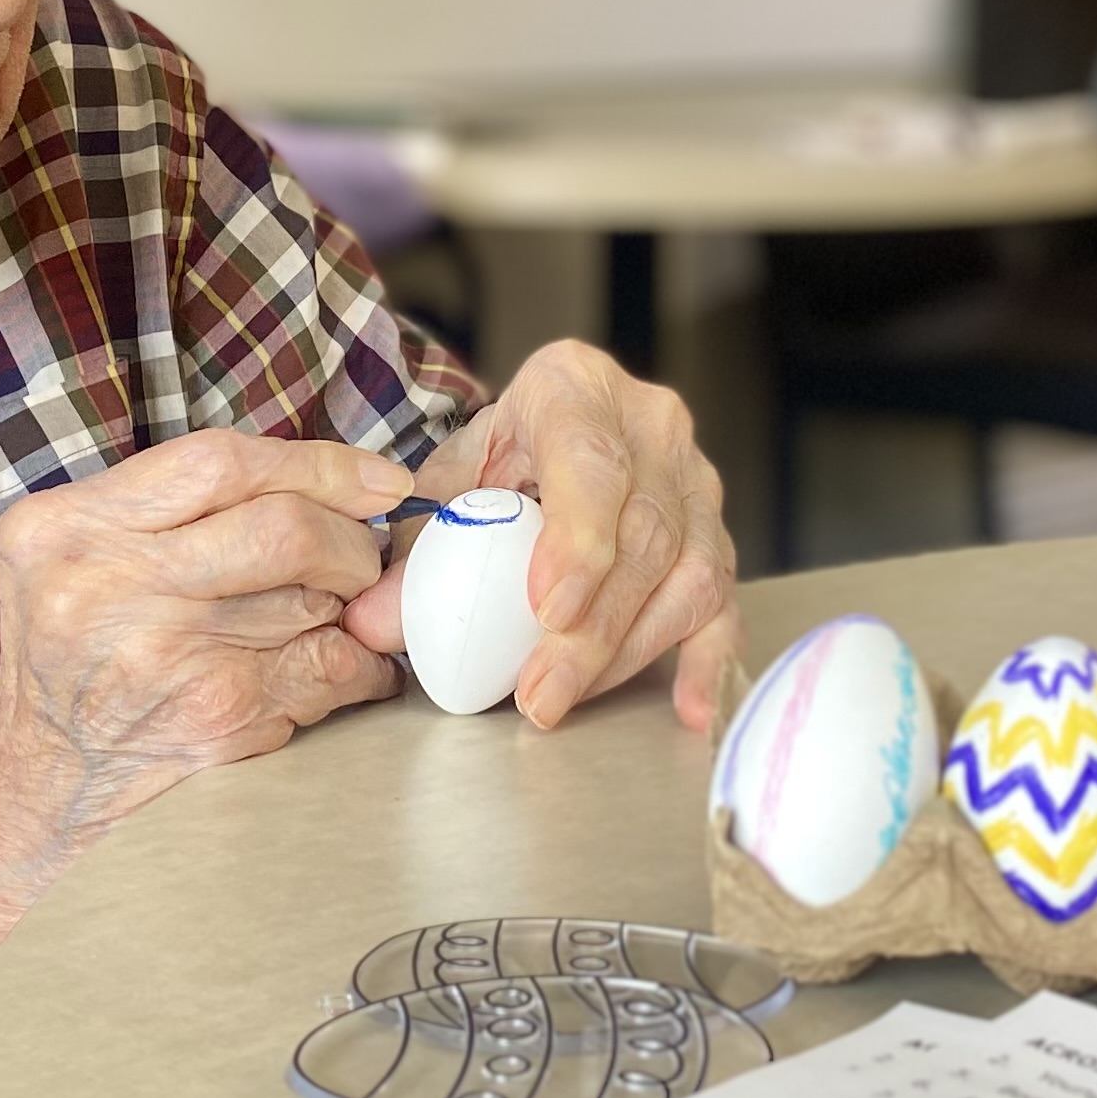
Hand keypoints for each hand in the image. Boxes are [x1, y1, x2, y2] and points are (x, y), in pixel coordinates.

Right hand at [0, 429, 406, 1054]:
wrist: (44, 793)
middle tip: (362, 556)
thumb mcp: (69, 557)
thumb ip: (170, 509)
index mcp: (65, 529)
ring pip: (315, 597)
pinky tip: (346, 665)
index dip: (318, 464)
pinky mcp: (216, 718)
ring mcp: (164, 657)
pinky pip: (330, 667)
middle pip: (282, 528)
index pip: (219, 463)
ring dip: (351, 604)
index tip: (374, 480)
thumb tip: (333, 483)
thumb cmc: (71, 660)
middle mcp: (107, 586)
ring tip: (337, 612)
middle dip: (349, 539)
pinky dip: (361, 664)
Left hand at [344, 341, 739, 733]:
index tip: (547, 608)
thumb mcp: (446, 482)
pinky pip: (723, 602)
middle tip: (539, 691)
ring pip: (688, 574)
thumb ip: (414, 549)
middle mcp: (652, 426)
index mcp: (576, 388)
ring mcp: (695, 480)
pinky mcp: (716, 534)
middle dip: (592, 628)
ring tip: (565, 699)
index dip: (578, 541)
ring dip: (628, 651)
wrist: (546, 436)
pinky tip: (688, 708)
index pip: (592, 464)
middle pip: (644, 534)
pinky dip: (706, 660)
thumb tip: (374, 624)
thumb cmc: (498, 457)